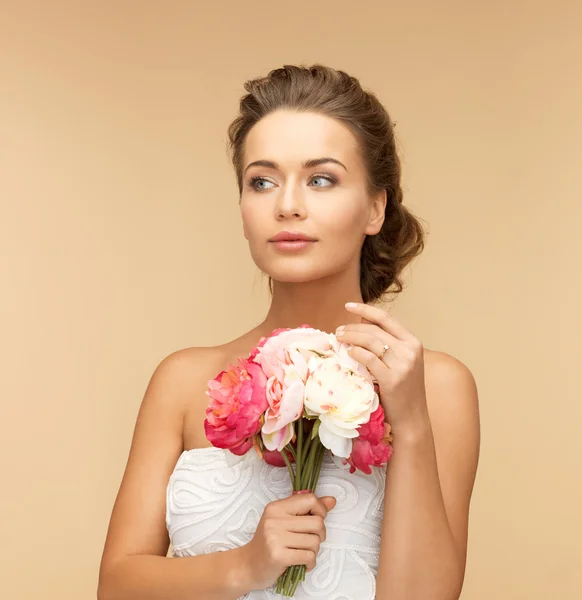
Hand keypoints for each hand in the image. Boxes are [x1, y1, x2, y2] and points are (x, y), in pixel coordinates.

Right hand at [243, 493, 336, 589]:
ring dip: (314, 550)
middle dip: (320, 534)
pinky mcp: (278, 555)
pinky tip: (302, 563)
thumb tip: (332, 500)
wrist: (249, 565)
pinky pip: (309, 556)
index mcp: (277, 507)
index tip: (316, 520)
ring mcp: (275, 537)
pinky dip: (310, 563)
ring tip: (303, 552)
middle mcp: (275, 519)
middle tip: (310, 540)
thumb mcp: (285, 520)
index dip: (321, 510)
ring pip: (315, 541)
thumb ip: (308, 509)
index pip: (310, 499)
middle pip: (317, 522)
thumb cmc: (270, 542)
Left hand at [336, 302, 427, 434]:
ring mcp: (402, 364)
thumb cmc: (404, 390)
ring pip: (370, 341)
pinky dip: (355, 352)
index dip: (366, 309)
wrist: (413, 418)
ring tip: (339, 339)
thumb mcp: (402, 362)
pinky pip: (368, 358)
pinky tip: (348, 353)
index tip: (348, 305)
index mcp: (413, 342)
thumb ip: (387, 343)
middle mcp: (410, 350)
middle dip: (353, 327)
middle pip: (375, 330)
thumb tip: (362, 323)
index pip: (386, 318)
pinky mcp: (392, 378)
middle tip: (338, 331)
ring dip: (351, 337)